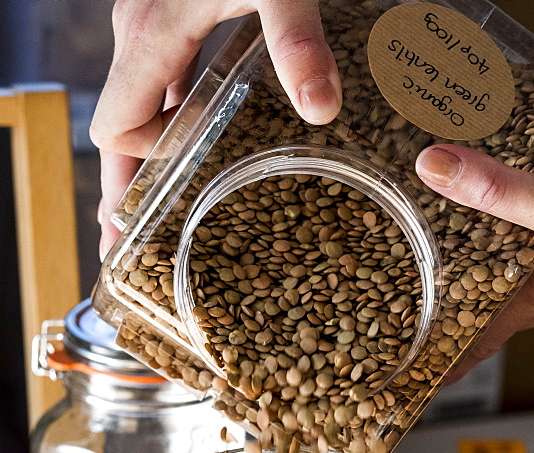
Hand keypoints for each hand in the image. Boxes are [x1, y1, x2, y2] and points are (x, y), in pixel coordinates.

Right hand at [90, 0, 340, 257]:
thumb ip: (295, 42)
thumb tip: (321, 111)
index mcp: (151, 36)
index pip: (121, 128)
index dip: (145, 168)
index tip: (181, 197)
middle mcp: (140, 34)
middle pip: (118, 131)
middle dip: (123, 192)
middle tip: (123, 252)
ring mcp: (153, 24)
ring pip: (136, 109)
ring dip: (144, 160)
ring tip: (155, 213)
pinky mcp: (173, 14)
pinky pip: (159, 83)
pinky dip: (165, 122)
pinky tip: (192, 143)